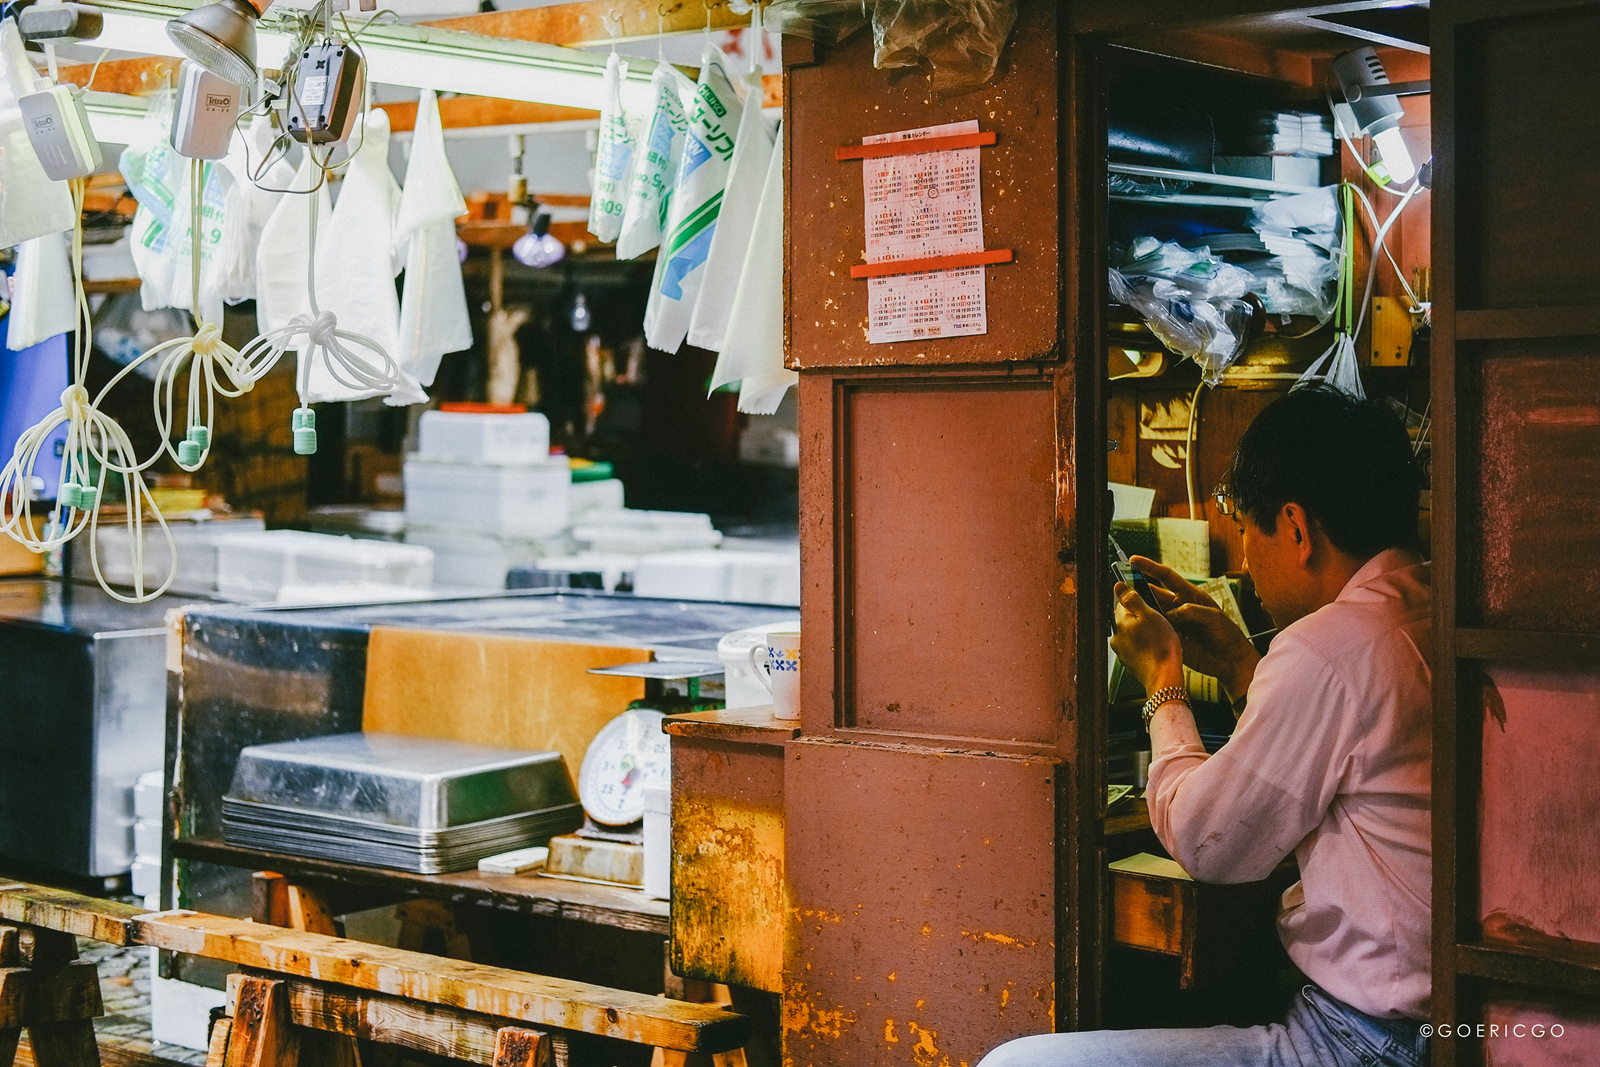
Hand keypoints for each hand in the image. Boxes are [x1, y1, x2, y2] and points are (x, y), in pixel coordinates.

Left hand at [1110, 581, 1184, 696]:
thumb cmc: (1160, 646)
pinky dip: (1148, 646)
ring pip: (1135, 634)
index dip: (1138, 600)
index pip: (1122, 603)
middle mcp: (1117, 638)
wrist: (1164, 678)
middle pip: (1129, 619)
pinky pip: (1139, 648)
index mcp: (1119, 623)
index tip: (1150, 602)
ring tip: (1163, 635)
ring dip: (1146, 632)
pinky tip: (1159, 648)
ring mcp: (1123, 652)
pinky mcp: (1132, 663)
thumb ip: (1132, 599)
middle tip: (1160, 620)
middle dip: (1143, 618)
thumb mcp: (1149, 615)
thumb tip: (1119, 586)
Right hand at [1127, 556, 1259, 699]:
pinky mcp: (1170, 638)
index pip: (1166, 577)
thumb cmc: (1227, 635)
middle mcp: (1178, 607)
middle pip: (1153, 594)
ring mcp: (1173, 623)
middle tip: (1122, 589)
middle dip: (1137, 590)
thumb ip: (1191, 612)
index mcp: (1189, 596)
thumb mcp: (1213, 618)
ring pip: (1151, 613)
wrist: (1230, 661)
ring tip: (1126, 609)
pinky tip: (1136, 629)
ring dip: (1140, 611)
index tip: (1133, 560)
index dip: (1149, 567)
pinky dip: (1146, 630)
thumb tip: (1170, 615)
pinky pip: (1154, 631)